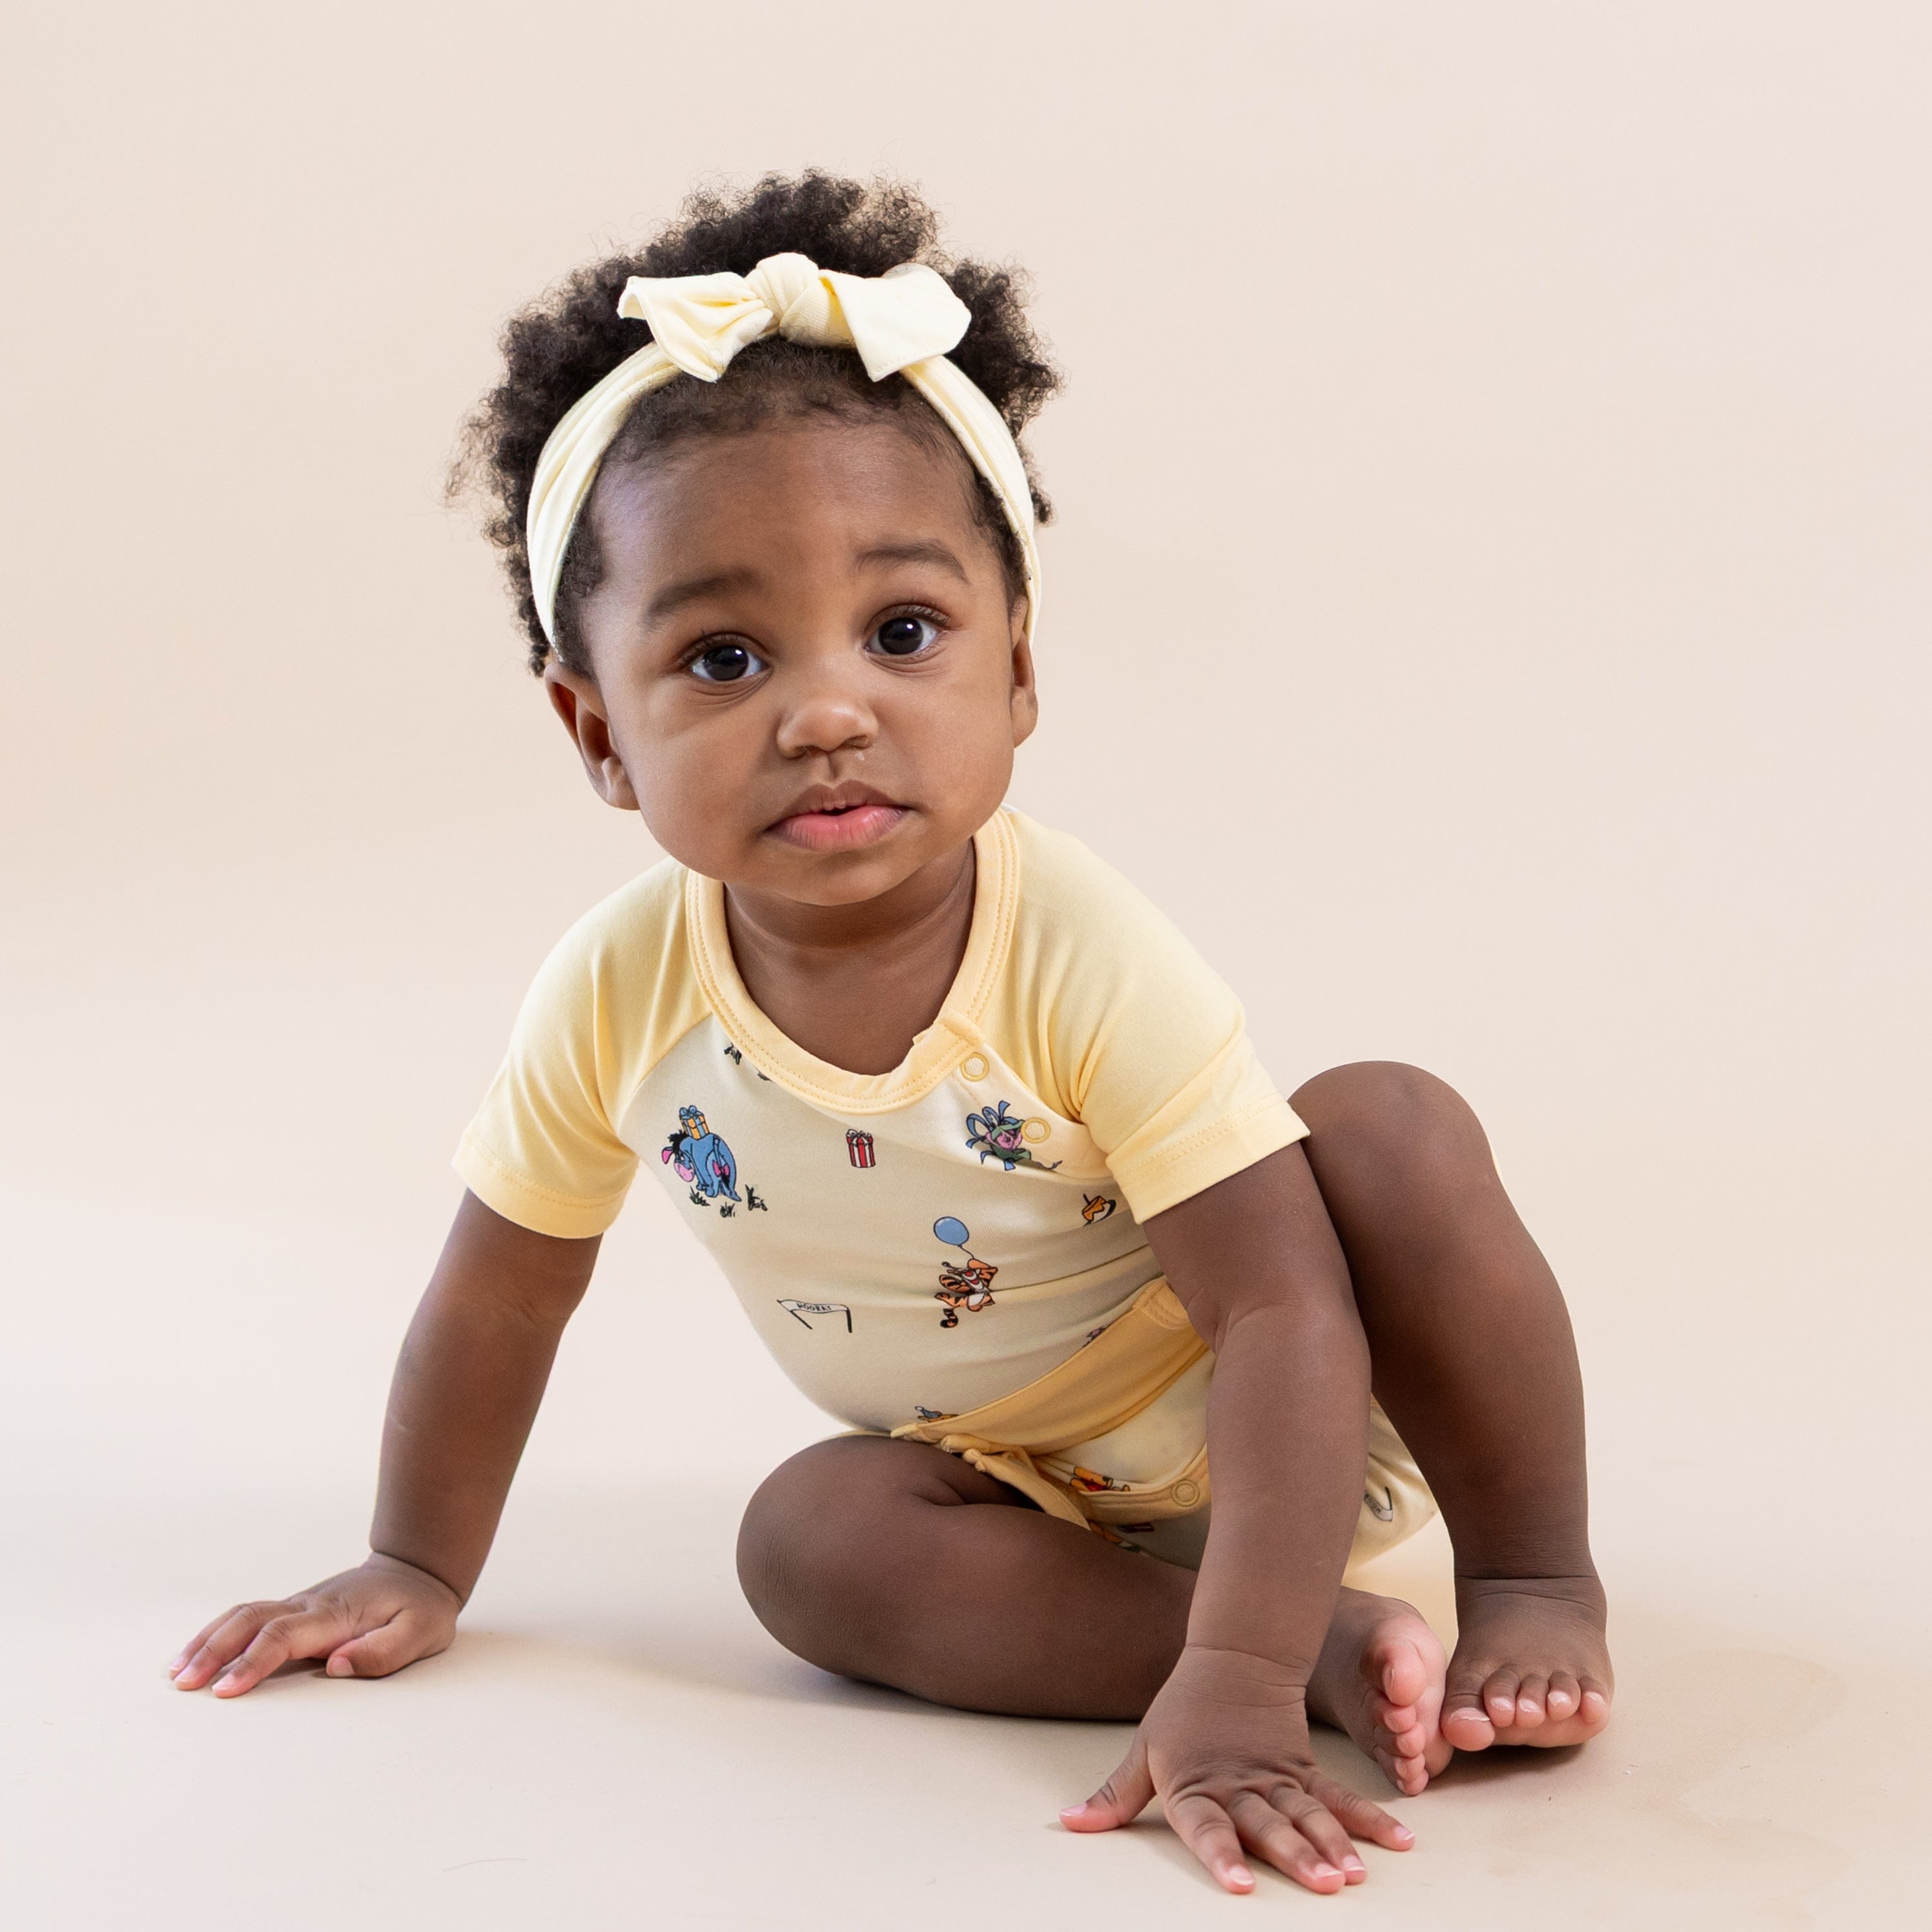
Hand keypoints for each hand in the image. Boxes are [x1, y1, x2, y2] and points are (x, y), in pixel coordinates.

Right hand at [168, 1554, 460, 1696]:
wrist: (418, 1571)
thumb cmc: (420, 1608)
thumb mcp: (421, 1632)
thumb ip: (384, 1652)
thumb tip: (335, 1666)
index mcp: (336, 1615)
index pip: (283, 1636)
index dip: (252, 1662)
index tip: (225, 1690)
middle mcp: (309, 1605)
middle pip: (250, 1620)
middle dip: (214, 1651)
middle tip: (183, 1685)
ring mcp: (298, 1604)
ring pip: (242, 1614)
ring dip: (208, 1640)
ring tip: (175, 1672)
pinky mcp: (293, 1609)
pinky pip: (248, 1616)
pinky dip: (217, 1632)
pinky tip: (196, 1653)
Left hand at [1060, 1644, 1413, 1893]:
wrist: (1233, 1658)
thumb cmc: (1182, 1713)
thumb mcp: (1144, 1752)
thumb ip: (1115, 1796)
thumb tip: (1069, 1824)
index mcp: (1196, 1785)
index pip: (1207, 1826)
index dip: (1221, 1856)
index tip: (1240, 1888)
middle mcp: (1241, 1785)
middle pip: (1269, 1824)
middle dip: (1296, 1857)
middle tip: (1324, 1886)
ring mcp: (1278, 1778)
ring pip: (1309, 1814)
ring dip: (1335, 1844)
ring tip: (1357, 1875)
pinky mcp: (1306, 1772)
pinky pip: (1341, 1798)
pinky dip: (1369, 1818)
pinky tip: (1398, 1840)